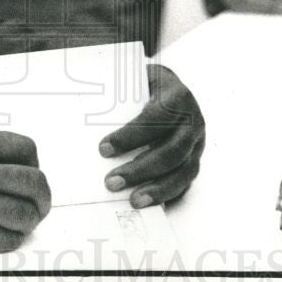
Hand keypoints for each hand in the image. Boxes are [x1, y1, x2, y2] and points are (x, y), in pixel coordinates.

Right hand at [0, 132, 50, 259]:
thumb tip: (20, 171)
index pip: (25, 147)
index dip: (34, 161)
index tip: (32, 171)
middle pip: (34, 181)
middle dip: (43, 194)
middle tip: (40, 202)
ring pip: (26, 213)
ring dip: (31, 219)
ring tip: (23, 219)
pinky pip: (9, 239)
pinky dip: (14, 238)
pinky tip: (6, 233)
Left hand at [99, 64, 204, 207]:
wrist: (170, 86)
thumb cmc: (144, 85)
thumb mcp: (135, 79)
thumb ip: (118, 95)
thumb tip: (84, 116)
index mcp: (178, 96)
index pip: (155, 118)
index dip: (131, 136)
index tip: (103, 149)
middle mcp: (193, 121)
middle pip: (171, 151)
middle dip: (140, 169)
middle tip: (111, 182)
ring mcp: (197, 143)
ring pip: (183, 171)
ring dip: (157, 189)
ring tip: (133, 201)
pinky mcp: (195, 159)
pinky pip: (185, 182)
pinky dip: (167, 194)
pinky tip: (148, 202)